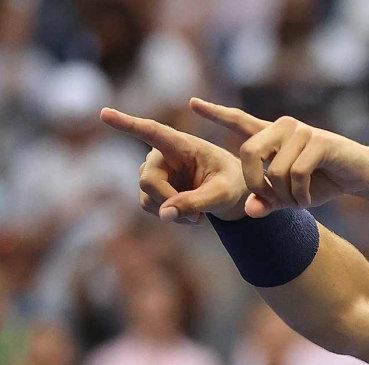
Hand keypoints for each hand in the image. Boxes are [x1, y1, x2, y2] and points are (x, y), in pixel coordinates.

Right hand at [100, 108, 248, 222]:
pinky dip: (170, 216)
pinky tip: (190, 215)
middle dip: (170, 202)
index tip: (104, 113)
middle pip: (148, 180)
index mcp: (182, 144)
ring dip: (173, 212)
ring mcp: (155, 170)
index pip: (151, 131)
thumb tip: (164, 215)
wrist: (232, 191)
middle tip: (199, 217)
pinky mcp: (153, 187)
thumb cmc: (232, 183)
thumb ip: (196, 202)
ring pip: (148, 197)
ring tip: (199, 215)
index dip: (127, 123)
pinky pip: (151, 207)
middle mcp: (162, 153)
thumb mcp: (222, 194)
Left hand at [190, 98, 368, 216]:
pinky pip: (296, 173)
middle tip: (270, 201)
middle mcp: (283, 127)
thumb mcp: (290, 196)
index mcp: (272, 136)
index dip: (216, 113)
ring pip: (275, 171)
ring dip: (285, 196)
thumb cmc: (323, 182)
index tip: (192, 103)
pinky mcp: (319, 141)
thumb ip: (268, 202)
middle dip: (255, 185)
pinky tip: (308, 201)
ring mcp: (301, 132)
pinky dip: (300, 195)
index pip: (239, 121)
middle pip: (247, 153)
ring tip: (297, 203)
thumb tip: (249, 211)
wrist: (359, 174)